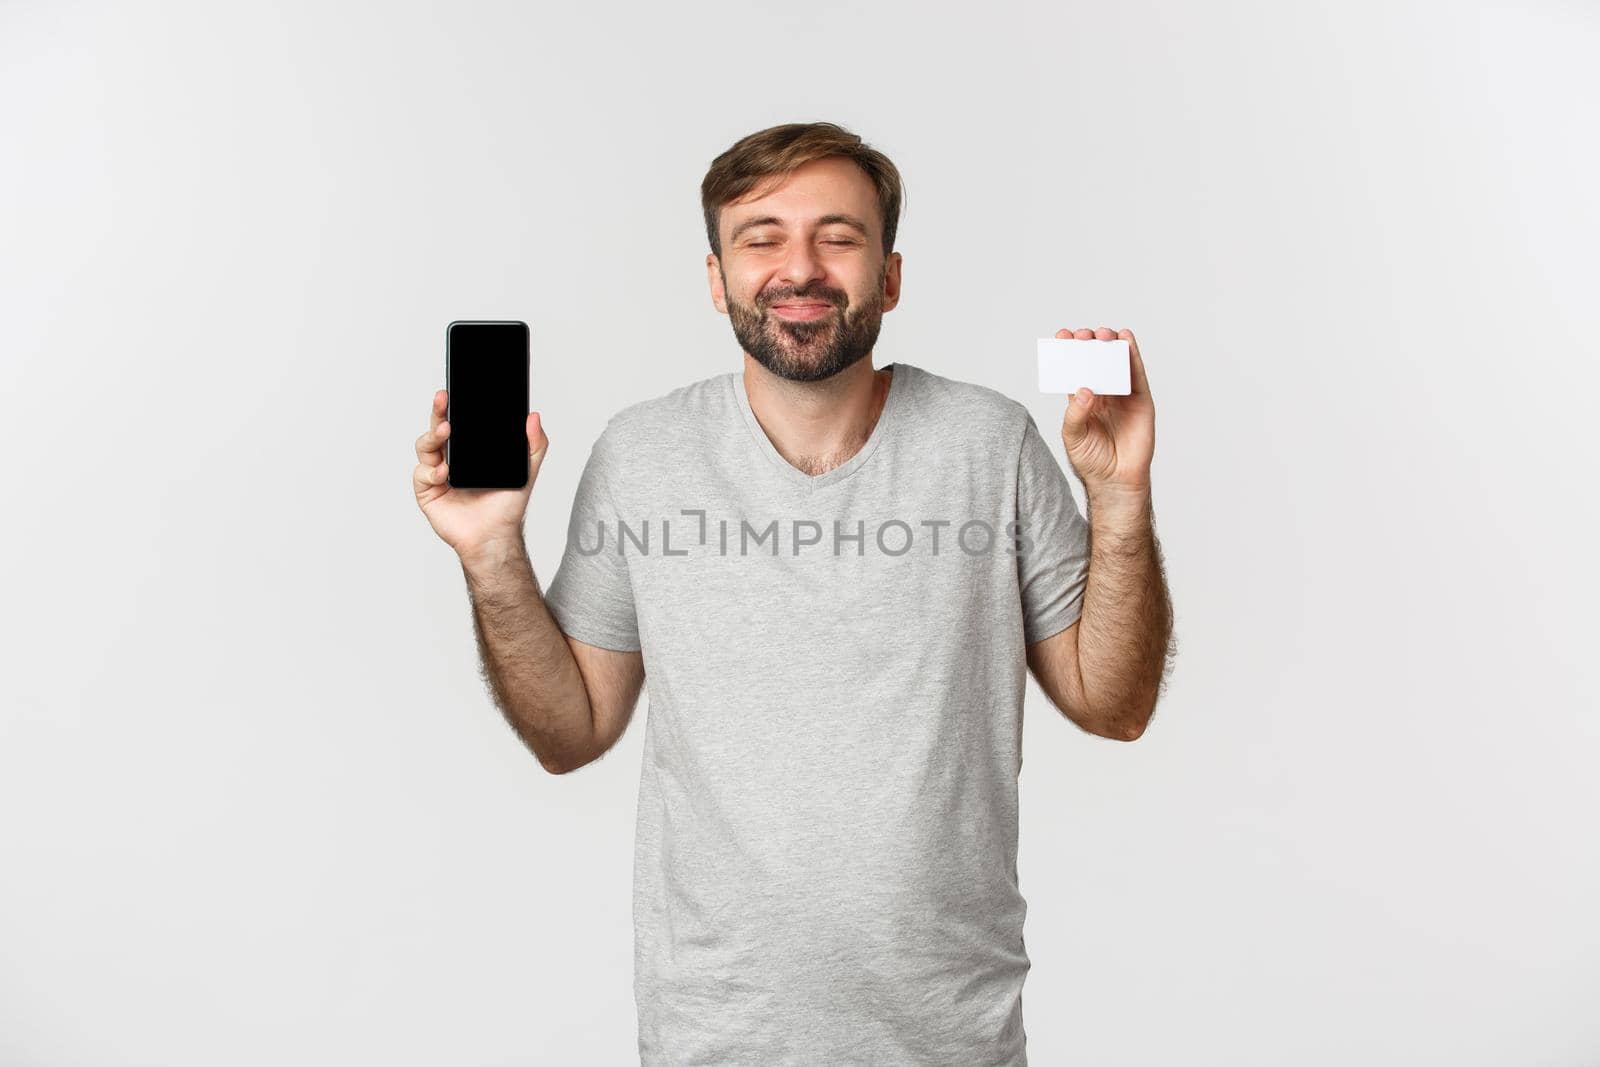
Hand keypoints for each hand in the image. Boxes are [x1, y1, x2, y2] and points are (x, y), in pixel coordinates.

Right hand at [413, 389, 548, 559]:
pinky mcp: (427, 491)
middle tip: (443, 399)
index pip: (458, 421)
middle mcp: (450, 458)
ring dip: (433, 436)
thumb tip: (534, 416)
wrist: (495, 537)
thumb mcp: (526, 471)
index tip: (453, 391)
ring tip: (446, 431)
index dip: (452, 406)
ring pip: (425, 446)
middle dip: (438, 411)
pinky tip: (446, 472)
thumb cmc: (506, 507)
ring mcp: (436, 473)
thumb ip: (534, 444)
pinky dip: (432, 471)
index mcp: (469, 450)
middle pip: (437, 427)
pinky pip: (422, 474)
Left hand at [1056, 326, 1154, 494]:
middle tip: (1083, 335)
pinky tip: (1126, 338)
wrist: (1116, 480)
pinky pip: (1136, 372)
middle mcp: (1101, 393)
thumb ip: (1075, 413)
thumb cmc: (1091, 460)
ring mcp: (1121, 394)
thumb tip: (1084, 389)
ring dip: (1110, 344)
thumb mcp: (1074, 436)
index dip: (1069, 352)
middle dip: (1089, 344)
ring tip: (1103, 333)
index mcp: (1081, 399)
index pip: (1073, 369)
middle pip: (1095, 361)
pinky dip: (1132, 353)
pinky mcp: (1140, 398)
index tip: (1062, 336)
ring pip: (1115, 362)